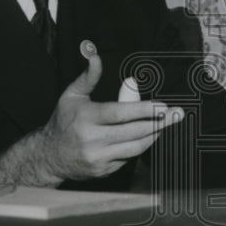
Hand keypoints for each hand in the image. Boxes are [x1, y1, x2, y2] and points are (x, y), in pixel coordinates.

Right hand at [0, 42, 180, 185]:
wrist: (48, 157)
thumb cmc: (62, 121)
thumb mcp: (71, 95)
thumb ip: (88, 76)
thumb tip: (95, 55)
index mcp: (86, 118)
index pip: (120, 113)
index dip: (143, 110)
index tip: (162, 105)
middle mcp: (92, 140)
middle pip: (133, 132)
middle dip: (159, 123)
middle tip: (177, 114)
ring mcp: (98, 158)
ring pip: (135, 148)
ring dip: (154, 135)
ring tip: (167, 124)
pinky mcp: (103, 170)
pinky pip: (128, 159)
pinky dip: (140, 146)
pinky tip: (149, 136)